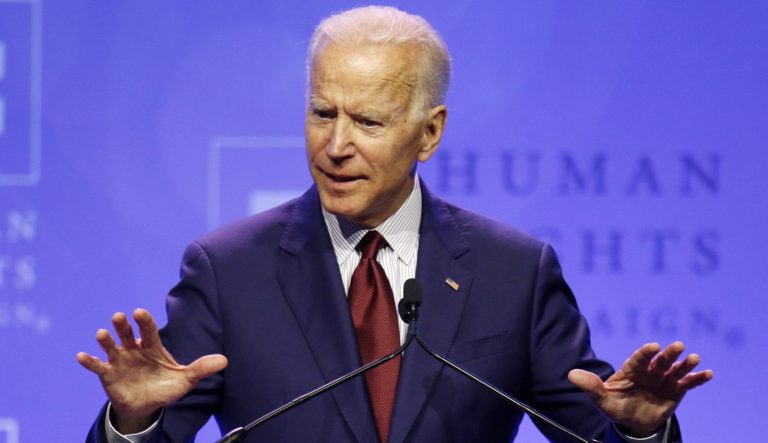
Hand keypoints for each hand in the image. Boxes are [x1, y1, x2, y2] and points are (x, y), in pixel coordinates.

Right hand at [77, 309, 227, 432]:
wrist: (147, 406)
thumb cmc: (166, 387)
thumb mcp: (186, 380)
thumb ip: (201, 368)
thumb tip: (225, 361)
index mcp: (152, 347)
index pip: (149, 330)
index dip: (144, 321)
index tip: (139, 312)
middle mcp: (134, 350)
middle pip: (127, 334)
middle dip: (123, 325)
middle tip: (120, 317)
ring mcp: (120, 361)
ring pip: (111, 347)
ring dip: (106, 340)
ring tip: (101, 334)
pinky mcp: (108, 375)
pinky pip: (97, 366)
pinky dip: (89, 361)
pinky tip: (81, 356)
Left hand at [568, 341, 712, 436]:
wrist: (634, 422)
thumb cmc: (616, 406)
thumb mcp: (602, 399)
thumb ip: (590, 386)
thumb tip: (570, 375)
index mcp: (631, 370)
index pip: (638, 358)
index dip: (645, 352)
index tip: (653, 346)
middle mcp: (649, 371)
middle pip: (660, 360)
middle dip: (669, 354)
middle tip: (678, 346)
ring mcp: (664, 379)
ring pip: (675, 369)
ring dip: (685, 363)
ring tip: (693, 358)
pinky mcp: (676, 390)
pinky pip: (688, 383)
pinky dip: (698, 378)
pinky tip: (708, 373)